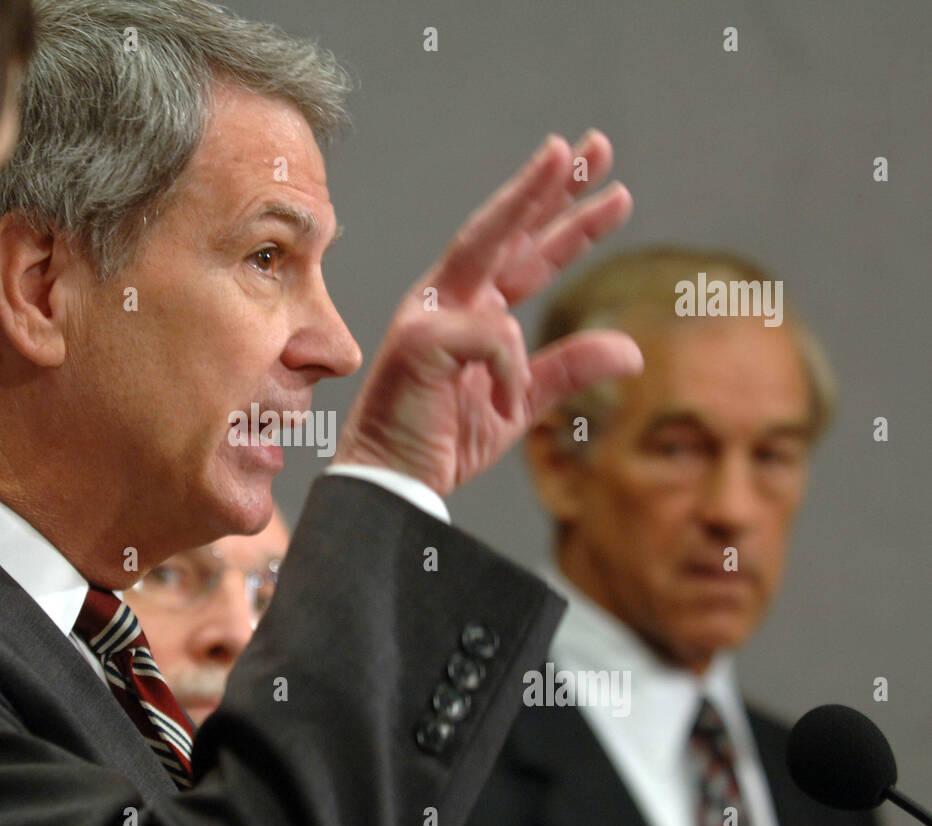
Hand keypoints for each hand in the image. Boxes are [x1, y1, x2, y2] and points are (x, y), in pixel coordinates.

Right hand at [334, 130, 643, 496]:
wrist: (392, 483)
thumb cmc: (441, 442)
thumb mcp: (520, 404)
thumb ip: (568, 371)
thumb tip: (632, 350)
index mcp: (470, 312)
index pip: (526, 255)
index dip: (567, 220)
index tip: (610, 184)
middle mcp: (448, 301)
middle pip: (506, 228)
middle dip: (551, 184)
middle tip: (596, 143)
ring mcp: (429, 315)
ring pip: (487, 244)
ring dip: (526, 197)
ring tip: (562, 155)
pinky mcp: (420, 339)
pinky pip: (494, 338)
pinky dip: (512, 372)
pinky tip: (508, 402)